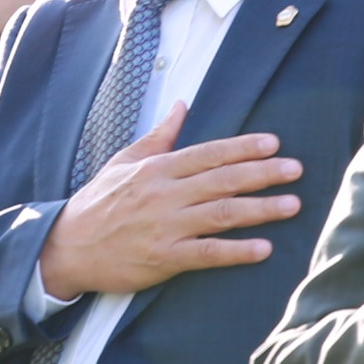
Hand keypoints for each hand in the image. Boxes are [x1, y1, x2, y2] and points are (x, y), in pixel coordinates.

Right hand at [34, 105, 302, 298]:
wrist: (66, 247)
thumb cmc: (98, 202)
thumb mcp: (124, 161)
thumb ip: (159, 136)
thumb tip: (181, 105)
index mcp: (157, 168)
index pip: (208, 153)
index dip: (243, 148)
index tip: (273, 143)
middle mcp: (165, 194)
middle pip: (223, 180)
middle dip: (263, 174)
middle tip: (296, 169)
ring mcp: (165, 226)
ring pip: (221, 214)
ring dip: (260, 209)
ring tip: (292, 205)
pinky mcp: (163, 258)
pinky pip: (207, 253)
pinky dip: (237, 251)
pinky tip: (264, 249)